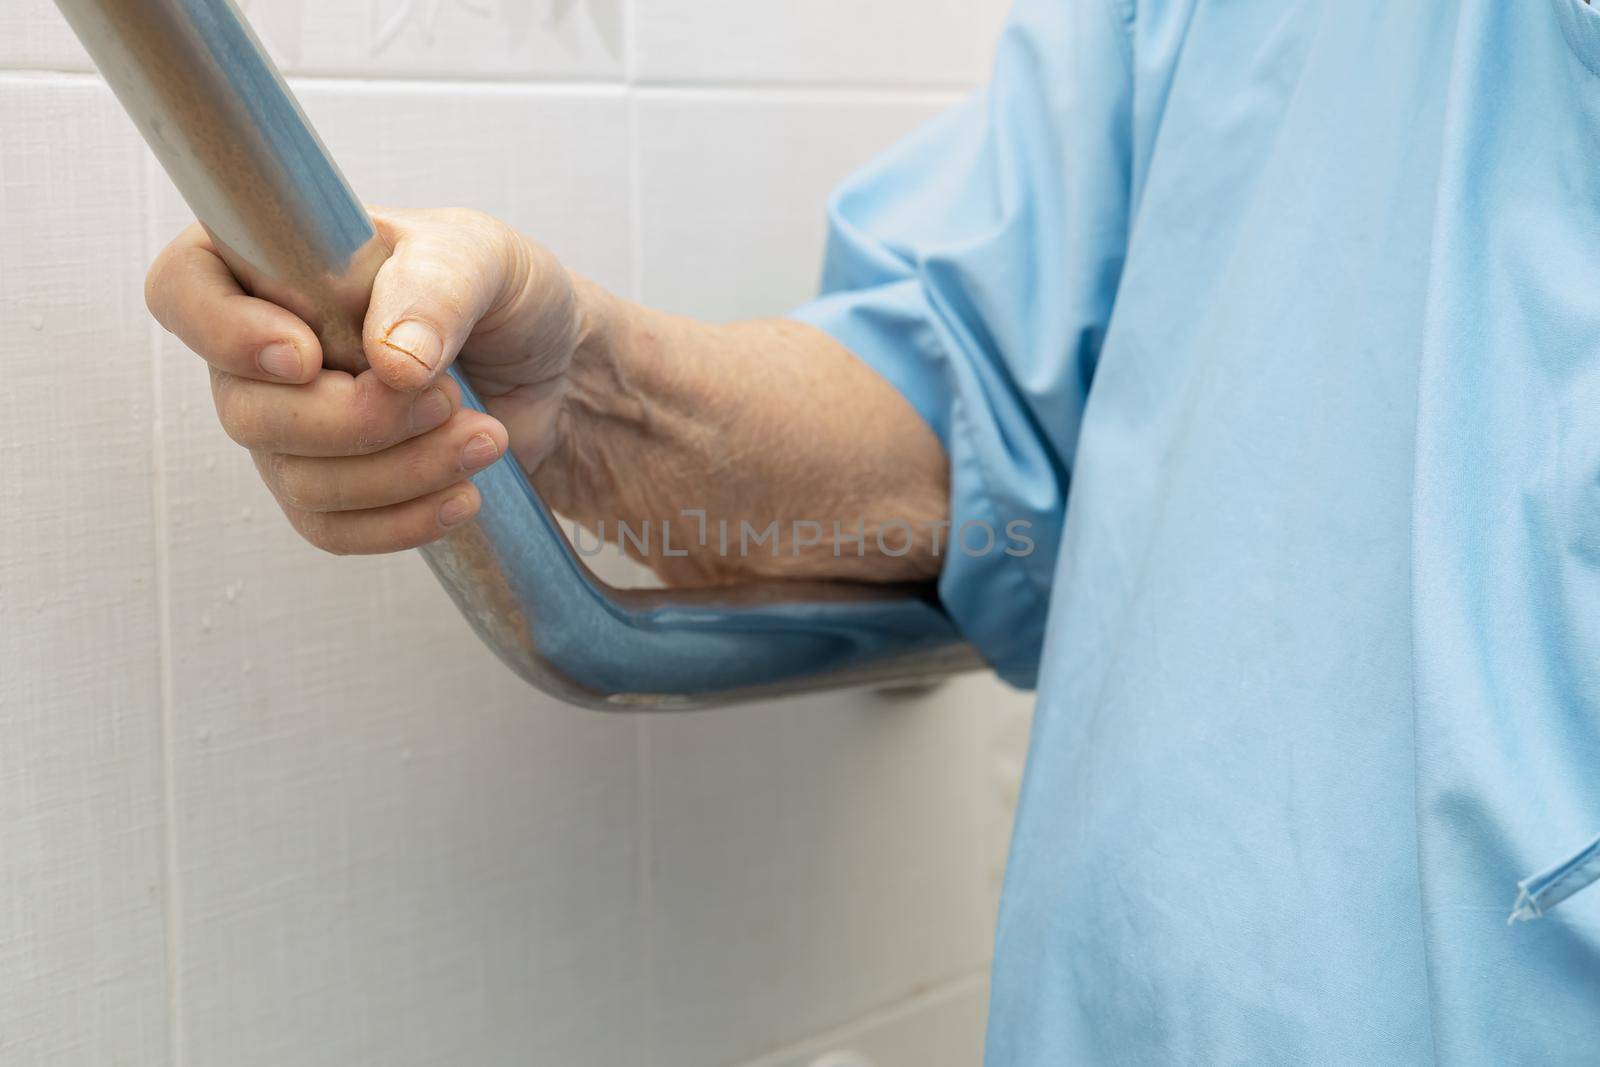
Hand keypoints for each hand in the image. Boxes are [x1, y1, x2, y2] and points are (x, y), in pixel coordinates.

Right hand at [145, 207, 585, 553]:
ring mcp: (288, 425)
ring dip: (402, 471)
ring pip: (299, 480)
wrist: (550, 366)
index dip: (225, 334)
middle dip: (356, 419)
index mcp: (269, 261)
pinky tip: (464, 496)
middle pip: (246, 411)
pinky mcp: (331, 489)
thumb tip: (392, 362)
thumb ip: (436, 291)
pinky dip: (402, 522)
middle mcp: (258, 349)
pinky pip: (331, 530)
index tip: (309, 356)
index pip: (183, 290)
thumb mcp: (484, 258)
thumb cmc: (500, 290)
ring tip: (486, 437)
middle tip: (447, 397)